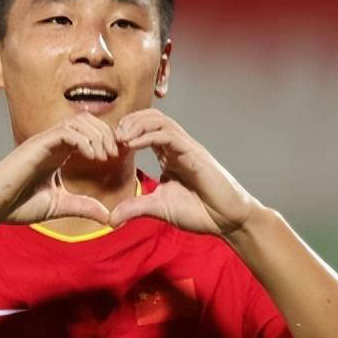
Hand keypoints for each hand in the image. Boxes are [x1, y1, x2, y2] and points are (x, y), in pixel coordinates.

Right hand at [0, 112, 118, 225]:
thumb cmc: (17, 205)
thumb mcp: (59, 206)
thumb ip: (83, 207)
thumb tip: (109, 217)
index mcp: (58, 153)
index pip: (88, 132)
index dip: (106, 139)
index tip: (116, 158)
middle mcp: (52, 143)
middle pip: (87, 120)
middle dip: (106, 134)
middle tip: (114, 155)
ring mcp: (44, 141)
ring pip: (79, 121)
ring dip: (97, 135)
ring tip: (104, 156)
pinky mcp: (37, 144)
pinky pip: (66, 131)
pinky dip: (84, 140)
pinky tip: (91, 157)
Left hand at [110, 109, 259, 235]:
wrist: (228, 220)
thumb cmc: (199, 211)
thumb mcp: (158, 208)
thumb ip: (135, 208)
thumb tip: (110, 219)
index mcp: (169, 154)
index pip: (145, 129)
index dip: (125, 131)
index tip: (109, 145)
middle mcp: (177, 146)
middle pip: (151, 117)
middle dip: (128, 122)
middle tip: (112, 138)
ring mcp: (186, 148)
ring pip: (159, 120)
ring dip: (136, 124)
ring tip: (120, 138)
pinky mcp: (194, 154)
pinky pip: (168, 135)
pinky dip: (147, 136)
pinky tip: (132, 145)